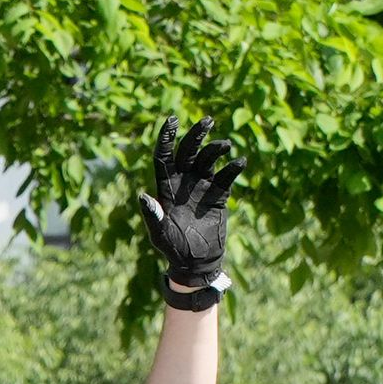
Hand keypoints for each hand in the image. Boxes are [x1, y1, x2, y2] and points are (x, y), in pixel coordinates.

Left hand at [137, 117, 240, 291]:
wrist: (196, 263)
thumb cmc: (173, 249)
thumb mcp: (160, 234)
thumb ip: (153, 216)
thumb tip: (142, 196)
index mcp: (166, 187)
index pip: (164, 156)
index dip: (167, 138)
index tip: (172, 120)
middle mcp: (184, 182)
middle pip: (188, 151)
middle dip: (196, 135)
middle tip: (207, 120)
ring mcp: (202, 186)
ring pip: (208, 159)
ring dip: (215, 149)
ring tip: (225, 145)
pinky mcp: (219, 195)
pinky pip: (226, 176)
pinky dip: (233, 168)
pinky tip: (239, 162)